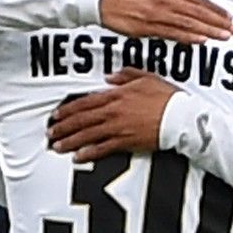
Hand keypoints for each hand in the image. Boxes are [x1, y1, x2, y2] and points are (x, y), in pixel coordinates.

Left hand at [48, 69, 179, 160]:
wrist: (181, 117)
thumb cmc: (167, 97)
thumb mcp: (147, 77)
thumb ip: (126, 75)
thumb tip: (111, 77)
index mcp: (116, 94)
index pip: (85, 102)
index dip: (68, 109)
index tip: (56, 115)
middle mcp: (113, 111)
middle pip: (81, 120)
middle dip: (63, 127)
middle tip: (50, 133)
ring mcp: (118, 128)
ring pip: (87, 135)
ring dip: (70, 141)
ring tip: (58, 146)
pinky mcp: (126, 142)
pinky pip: (102, 149)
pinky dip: (88, 153)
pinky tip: (78, 157)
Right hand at [97, 0, 232, 42]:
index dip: (215, 9)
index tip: (229, 18)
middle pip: (197, 11)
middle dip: (217, 21)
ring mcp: (156, 12)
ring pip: (187, 22)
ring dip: (207, 30)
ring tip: (223, 37)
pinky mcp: (146, 26)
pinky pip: (171, 32)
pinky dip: (187, 36)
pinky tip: (200, 41)